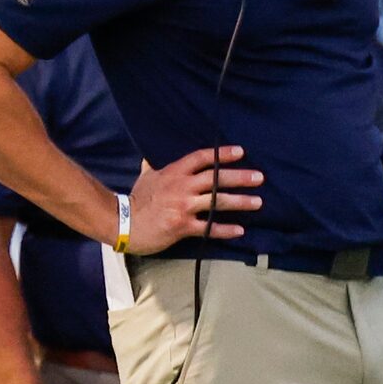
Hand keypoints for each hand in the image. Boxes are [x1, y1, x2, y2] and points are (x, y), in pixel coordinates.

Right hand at [126, 146, 263, 254]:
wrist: (123, 223)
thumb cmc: (135, 200)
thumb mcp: (145, 177)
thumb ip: (152, 166)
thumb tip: (150, 156)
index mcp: (174, 172)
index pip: (202, 158)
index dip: (222, 154)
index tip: (241, 152)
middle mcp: (182, 187)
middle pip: (216, 178)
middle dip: (239, 177)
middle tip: (259, 177)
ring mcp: (183, 207)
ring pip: (217, 202)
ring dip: (240, 202)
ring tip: (258, 202)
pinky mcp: (182, 226)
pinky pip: (209, 228)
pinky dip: (225, 229)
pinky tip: (240, 230)